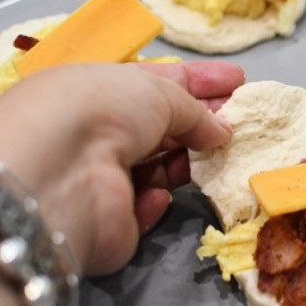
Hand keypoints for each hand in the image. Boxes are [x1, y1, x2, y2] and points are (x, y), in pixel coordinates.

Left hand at [0, 61, 244, 274]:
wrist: (60, 171)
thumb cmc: (104, 109)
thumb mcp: (159, 91)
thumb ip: (196, 111)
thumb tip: (221, 130)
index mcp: (101, 90)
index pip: (158, 84)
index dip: (199, 83)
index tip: (238, 81)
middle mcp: (98, 132)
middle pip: (162, 129)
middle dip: (202, 125)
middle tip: (245, 124)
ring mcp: (101, 179)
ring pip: (159, 171)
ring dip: (186, 164)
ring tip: (218, 158)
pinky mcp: (107, 223)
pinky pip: (145, 210)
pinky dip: (155, 201)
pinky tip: (157, 193)